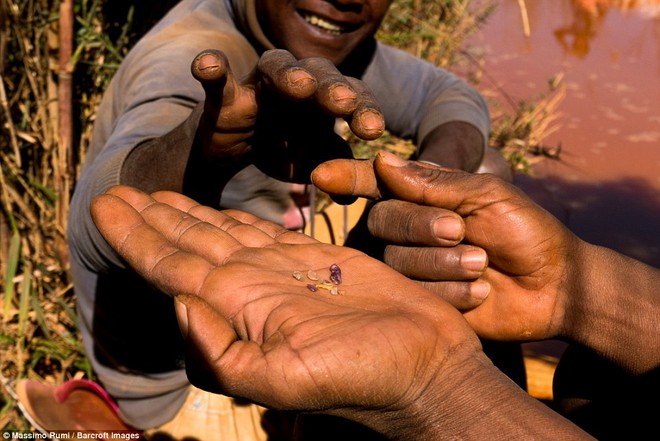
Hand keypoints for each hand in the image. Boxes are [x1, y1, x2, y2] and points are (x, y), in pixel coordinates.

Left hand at [90, 185, 481, 436]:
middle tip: (116, 189)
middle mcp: (252, 287)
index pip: (170, 267)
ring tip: (154, 195)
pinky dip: (239, 218)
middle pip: (188, 243)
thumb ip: (220, 352)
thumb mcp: (283, 381)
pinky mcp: (320, 259)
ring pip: (223, 232)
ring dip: (186, 213)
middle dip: (150, 218)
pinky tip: (219, 212)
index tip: (104, 205)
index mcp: (237, 310)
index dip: (135, 236)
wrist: (422, 368)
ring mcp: (284, 272)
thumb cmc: (363, 380)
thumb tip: (178, 303)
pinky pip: (267, 232)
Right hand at [191, 49, 383, 182]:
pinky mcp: (224, 97)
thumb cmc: (281, 150)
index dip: (364, 109)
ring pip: (275, 65)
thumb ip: (336, 171)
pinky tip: (206, 64)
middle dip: (333, 88)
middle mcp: (295, 84)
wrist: (231, 152)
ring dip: (288, 74)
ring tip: (300, 86)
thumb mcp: (312, 163)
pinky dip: (212, 67)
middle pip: (318, 73)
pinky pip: (217, 78)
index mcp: (324, 100)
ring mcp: (258, 86)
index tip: (374, 131)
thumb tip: (351, 197)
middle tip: (344, 103)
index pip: (351, 95)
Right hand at [312, 151, 580, 341]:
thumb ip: (434, 183)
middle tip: (463, 231)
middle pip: (382, 221)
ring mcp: (411, 268)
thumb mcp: (487, 195)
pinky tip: (479, 292)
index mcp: (422, 196)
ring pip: (396, 262)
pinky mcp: (421, 302)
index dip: (347, 177)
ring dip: (445, 263)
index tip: (322, 175)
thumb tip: (382, 159)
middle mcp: (407, 231)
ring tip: (483, 266)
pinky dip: (453, 291)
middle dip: (422, 226)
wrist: (553, 286)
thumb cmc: (525, 230)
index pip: (374, 184)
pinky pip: (415, 295)